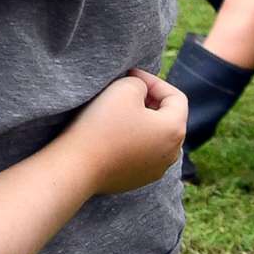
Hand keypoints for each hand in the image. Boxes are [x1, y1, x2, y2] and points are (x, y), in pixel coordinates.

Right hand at [66, 71, 187, 195]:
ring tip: (117, 115)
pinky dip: (131, 142)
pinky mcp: (139, 179)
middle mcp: (173, 152)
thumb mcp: (122, 90)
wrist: (78, 166)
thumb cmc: (101, 125)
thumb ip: (139, 84)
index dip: (154, 81)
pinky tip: (111, 137)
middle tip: (124, 92)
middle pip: (167, 119)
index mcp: (174, 129)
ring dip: (141, 123)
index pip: (175, 97)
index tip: (130, 74)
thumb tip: (140, 91)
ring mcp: (157, 169)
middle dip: (149, 102)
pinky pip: (142, 155)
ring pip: (155, 138)